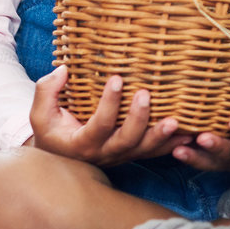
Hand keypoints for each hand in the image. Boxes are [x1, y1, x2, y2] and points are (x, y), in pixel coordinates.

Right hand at [26, 65, 192, 166]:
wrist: (60, 157)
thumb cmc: (52, 131)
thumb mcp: (40, 114)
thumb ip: (47, 91)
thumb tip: (64, 70)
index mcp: (81, 143)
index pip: (98, 125)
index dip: (108, 104)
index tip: (117, 78)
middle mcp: (104, 153)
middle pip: (126, 141)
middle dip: (139, 119)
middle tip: (146, 94)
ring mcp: (120, 156)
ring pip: (144, 150)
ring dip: (162, 136)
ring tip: (176, 120)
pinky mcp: (132, 154)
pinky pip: (154, 152)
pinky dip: (172, 144)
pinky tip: (189, 134)